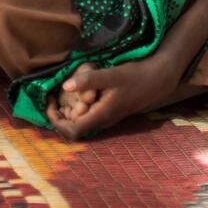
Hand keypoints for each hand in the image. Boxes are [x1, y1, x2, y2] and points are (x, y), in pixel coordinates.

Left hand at [45, 56, 179, 140]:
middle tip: (53, 95)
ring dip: (68, 110)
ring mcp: (106, 117)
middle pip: (73, 128)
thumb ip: (89, 80)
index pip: (72, 131)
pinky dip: (77, 105)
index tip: (50, 102)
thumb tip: (65, 85)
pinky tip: (76, 89)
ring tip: (61, 92)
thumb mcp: (111, 75)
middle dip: (59, 114)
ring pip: (80, 121)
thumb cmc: (135, 76)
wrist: (157, 79)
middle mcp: (102, 121)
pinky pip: (87, 114)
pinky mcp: (108, 110)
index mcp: (101, 116)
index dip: (56, 121)